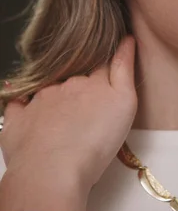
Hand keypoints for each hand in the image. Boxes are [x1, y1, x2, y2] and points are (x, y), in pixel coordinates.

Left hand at [0, 37, 137, 210]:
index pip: (103, 66)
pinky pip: (18, 105)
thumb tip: (126, 39)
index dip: (109, 66)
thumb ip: (124, 69)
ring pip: (50, 91)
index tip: (112, 67)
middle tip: (93, 105)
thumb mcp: (124, 102)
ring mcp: (38, 101)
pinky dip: (23, 104)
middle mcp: (63, 85)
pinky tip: (29, 110)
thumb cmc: (95, 141)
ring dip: (58, 96)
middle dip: (84, 86)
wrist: (52, 171)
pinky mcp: (17, 120)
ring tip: (68, 119)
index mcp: (91, 82)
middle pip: (76, 79)